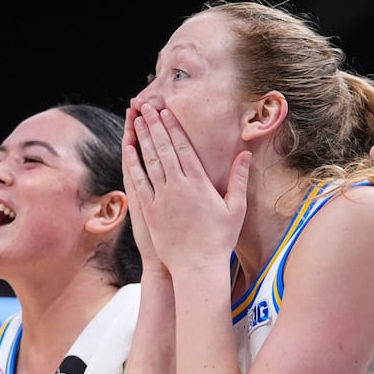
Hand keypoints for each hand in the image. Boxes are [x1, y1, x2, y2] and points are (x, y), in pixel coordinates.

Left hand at [122, 102, 250, 273]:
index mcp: (199, 183)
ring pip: (148, 161)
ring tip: (136, 119)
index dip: (173, 126)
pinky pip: (138, 182)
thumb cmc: (220, 240)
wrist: (198, 268)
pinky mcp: (149, 211)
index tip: (166, 110)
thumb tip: (245, 154)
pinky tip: (128, 150)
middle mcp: (178, 186)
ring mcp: (161, 198)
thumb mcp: (235, 209)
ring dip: (142, 138)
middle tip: (145, 105)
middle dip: (153, 124)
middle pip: (162, 148)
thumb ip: (239, 179)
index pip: (183, 147)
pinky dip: (132, 164)